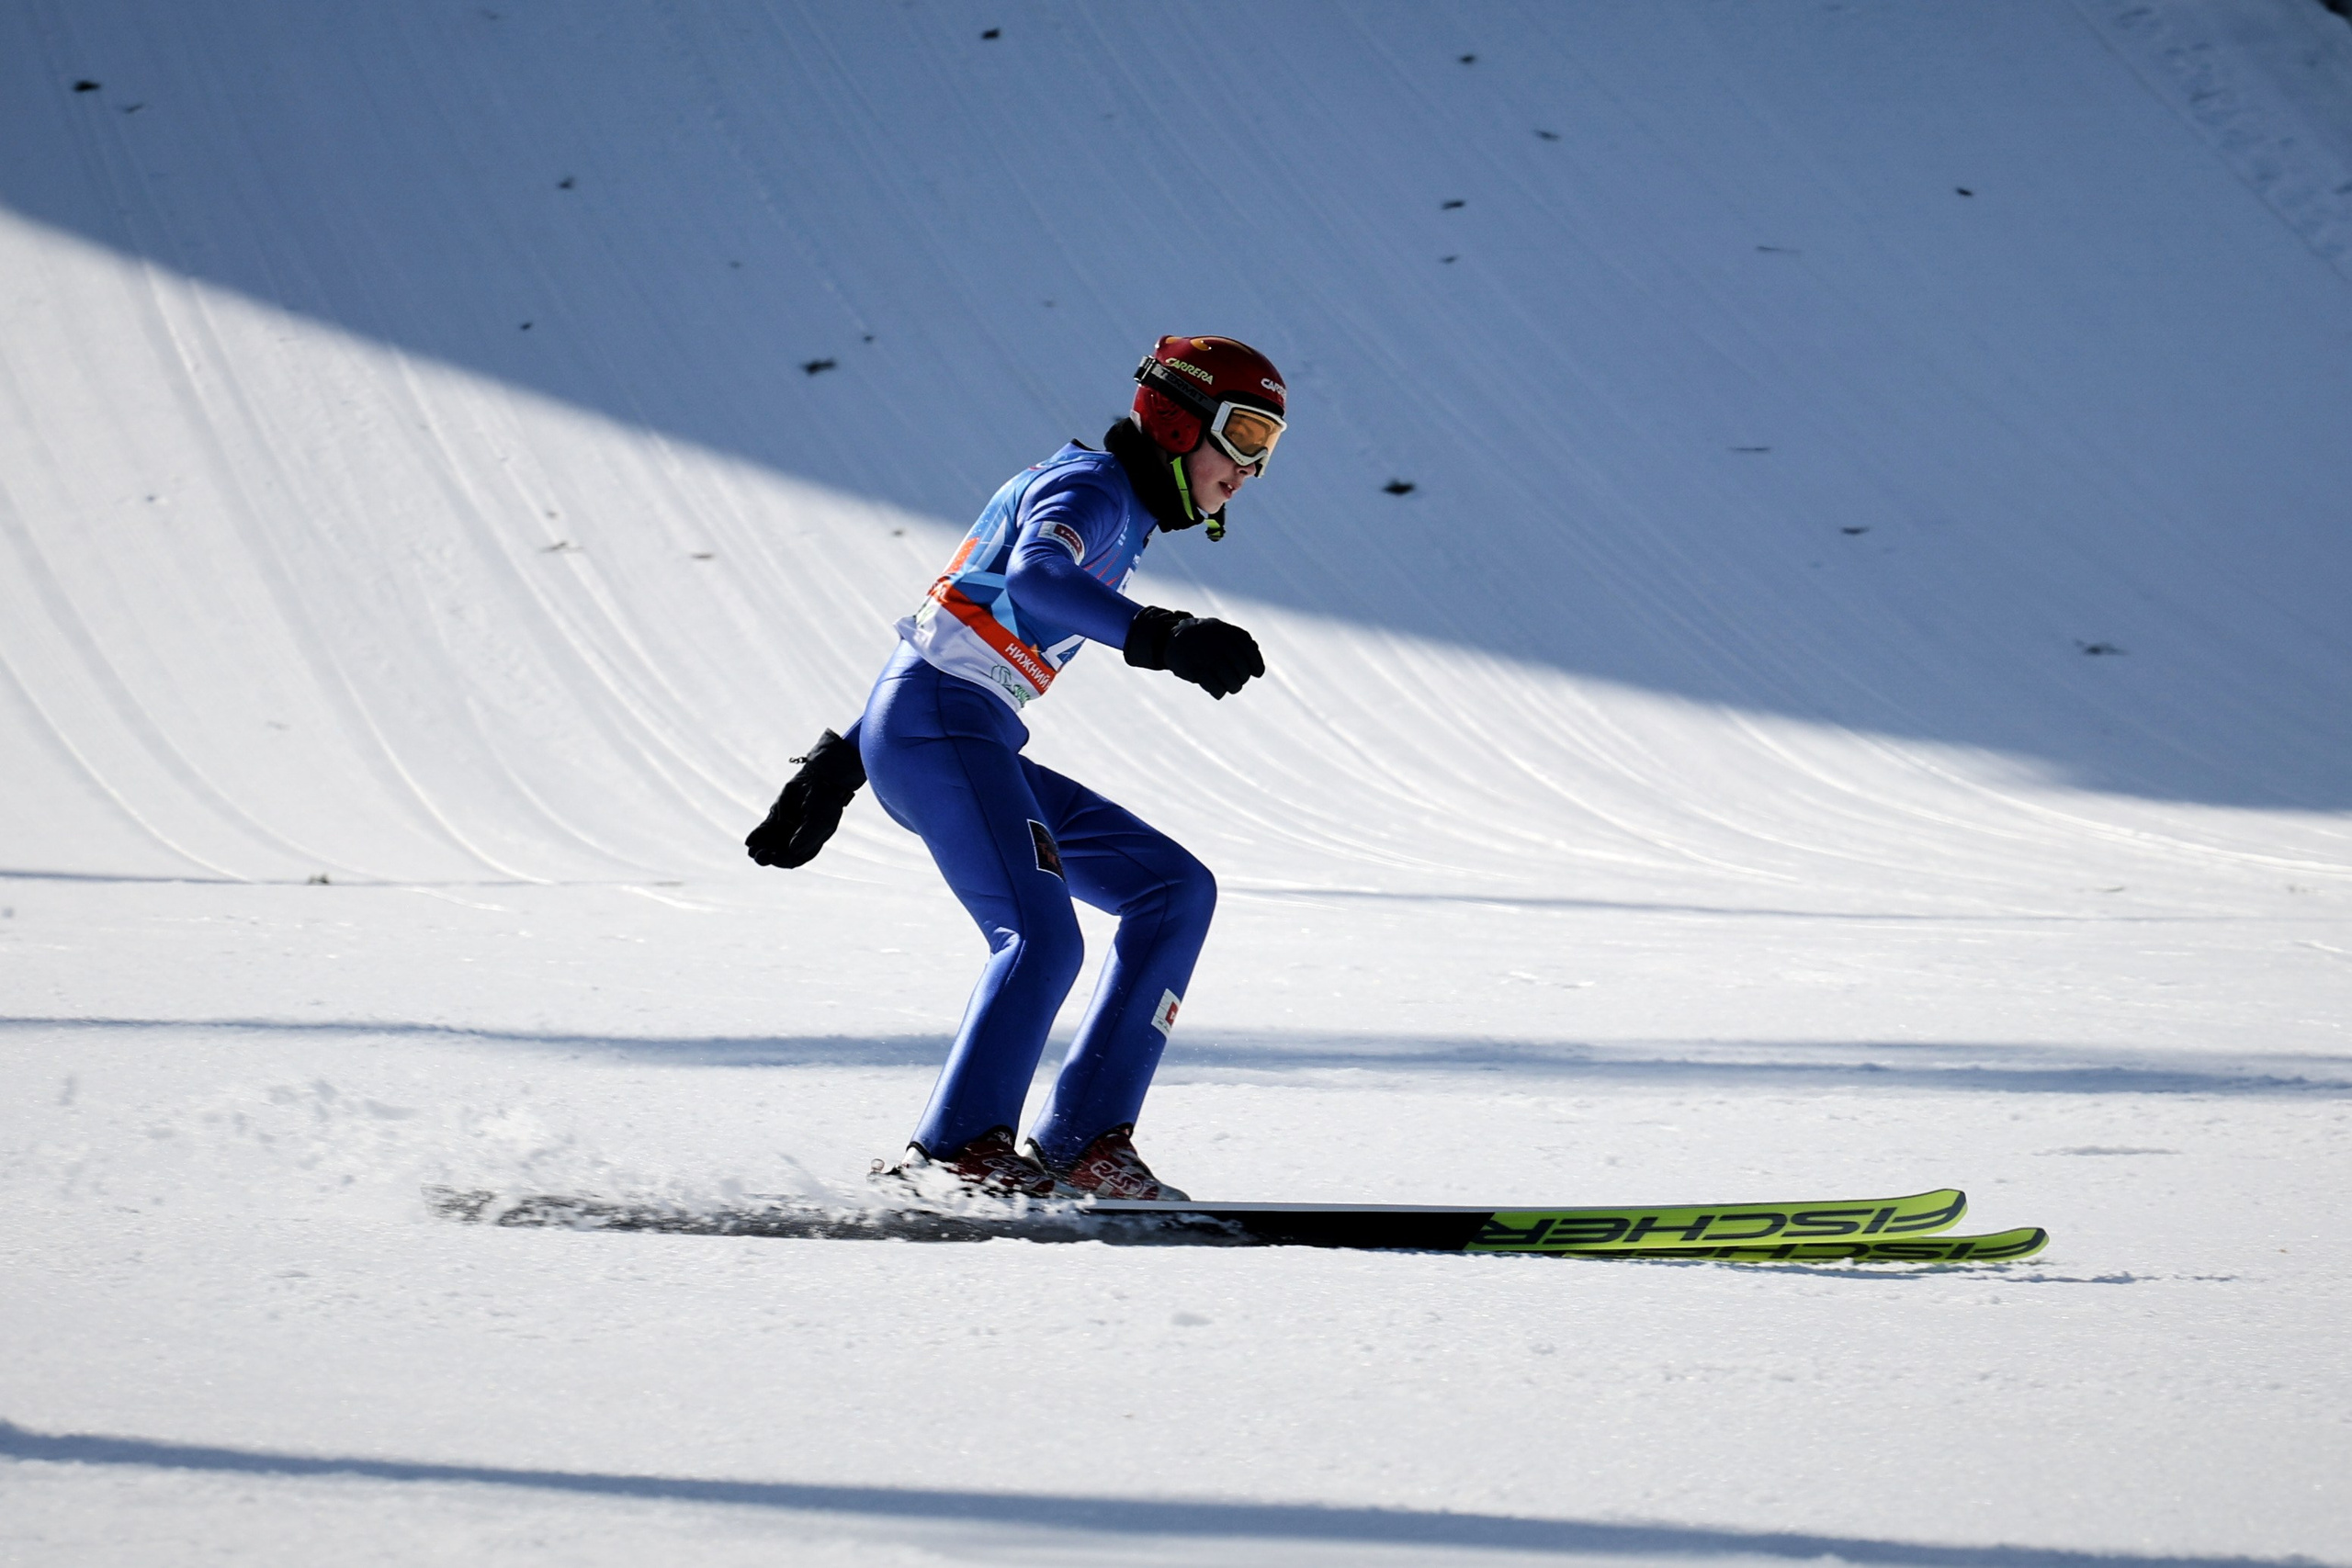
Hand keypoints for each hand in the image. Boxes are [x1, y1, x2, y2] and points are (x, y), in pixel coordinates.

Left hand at [745, 729, 866, 867]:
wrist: (819, 780)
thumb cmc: (825, 802)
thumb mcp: (821, 820)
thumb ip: (807, 835)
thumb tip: (792, 849)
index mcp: (809, 844)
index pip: (793, 859)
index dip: (782, 861)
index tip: (773, 857)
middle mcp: (795, 839)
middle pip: (778, 854)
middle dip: (767, 857)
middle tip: (759, 855)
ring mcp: (784, 829)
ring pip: (768, 843)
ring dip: (759, 848)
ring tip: (752, 850)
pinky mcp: (775, 817)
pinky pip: (763, 830)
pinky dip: (756, 836)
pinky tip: (749, 841)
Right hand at [1124, 606, 1264, 698]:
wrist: (1169, 638)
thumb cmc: (1199, 637)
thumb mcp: (1218, 630)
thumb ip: (1236, 638)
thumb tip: (1255, 648)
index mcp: (1226, 633)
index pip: (1250, 650)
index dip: (1256, 664)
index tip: (1257, 673)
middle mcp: (1218, 644)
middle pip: (1242, 669)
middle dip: (1242, 678)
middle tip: (1237, 681)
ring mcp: (1207, 657)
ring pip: (1232, 680)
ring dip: (1233, 687)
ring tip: (1230, 687)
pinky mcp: (1195, 670)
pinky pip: (1216, 688)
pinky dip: (1220, 692)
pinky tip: (1218, 691)